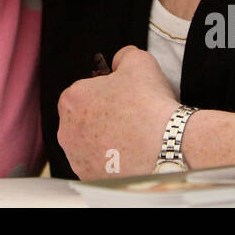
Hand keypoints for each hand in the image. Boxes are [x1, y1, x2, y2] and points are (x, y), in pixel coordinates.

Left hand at [56, 45, 180, 178]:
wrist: (168, 146)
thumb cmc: (149, 104)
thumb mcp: (138, 60)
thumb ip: (122, 56)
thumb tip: (119, 61)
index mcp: (71, 99)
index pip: (82, 92)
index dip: (103, 93)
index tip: (121, 98)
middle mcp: (66, 131)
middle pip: (82, 119)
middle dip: (101, 118)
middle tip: (128, 118)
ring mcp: (77, 158)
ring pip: (88, 145)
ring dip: (104, 141)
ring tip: (131, 138)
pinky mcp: (91, 178)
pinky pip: (98, 166)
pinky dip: (111, 162)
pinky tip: (130, 156)